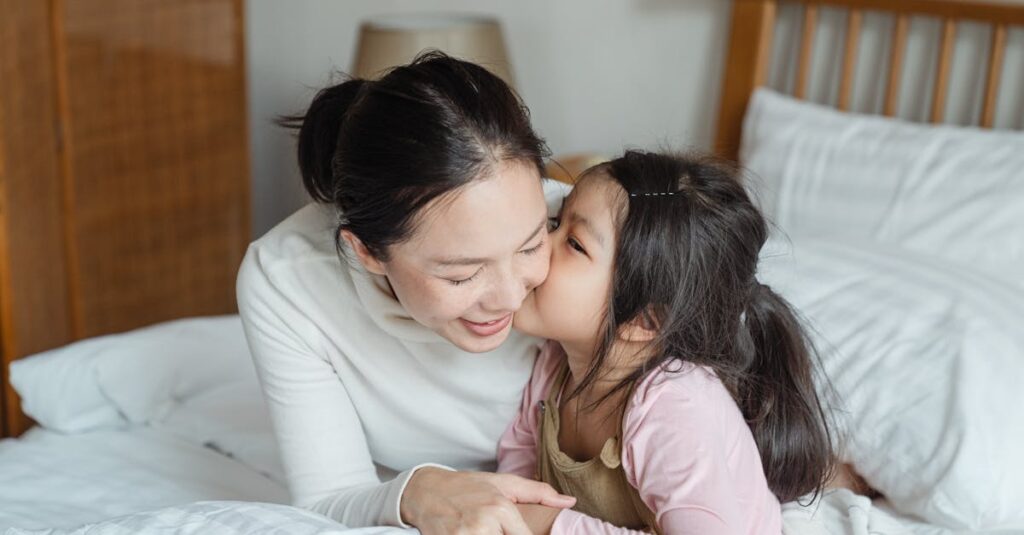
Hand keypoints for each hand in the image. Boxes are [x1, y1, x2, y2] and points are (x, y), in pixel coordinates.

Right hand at [401, 468, 575, 534]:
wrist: (425, 491)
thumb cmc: (467, 487)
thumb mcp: (503, 483)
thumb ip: (538, 492)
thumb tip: (570, 502)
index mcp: (501, 508)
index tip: (522, 534)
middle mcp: (485, 523)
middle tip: (498, 529)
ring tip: (484, 530)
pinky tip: (473, 534)